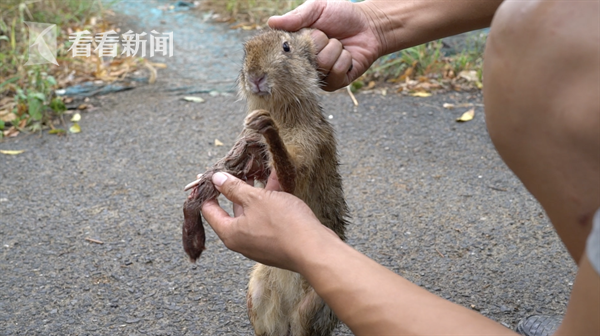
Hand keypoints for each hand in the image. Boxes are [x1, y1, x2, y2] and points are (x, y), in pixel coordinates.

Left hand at [201, 171, 339, 270]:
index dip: (207, 191)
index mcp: (230, 232)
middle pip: (233, 211)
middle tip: (240, 167)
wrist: (314, 249)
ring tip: (260, 170)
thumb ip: (234, 188)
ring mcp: (260, 243)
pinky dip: (271, 201)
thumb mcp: (256, 199)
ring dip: (257, 192)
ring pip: (254, 212)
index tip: (210, 175)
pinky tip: (279, 183)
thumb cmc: (282, 224)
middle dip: (237, 187)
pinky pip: (268, 218)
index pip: (209, 210)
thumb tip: (216, 180)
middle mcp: (242, 241)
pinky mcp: (277, 242)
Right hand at [268, 0, 383, 90]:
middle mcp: (305, 65)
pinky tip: (347, 55)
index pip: (286, 52)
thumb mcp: (316, 8)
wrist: (369, 26)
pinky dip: (345, 59)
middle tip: (326, 35)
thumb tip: (271, 22)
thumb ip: (296, 16)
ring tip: (338, 44)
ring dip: (335, 49)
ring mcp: (320, 76)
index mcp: (296, 48)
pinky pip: (337, 72)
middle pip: (304, 59)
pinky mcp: (336, 83)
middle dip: (320, 41)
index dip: (299, 40)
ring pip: (323, 65)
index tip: (308, 32)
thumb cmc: (341, 15)